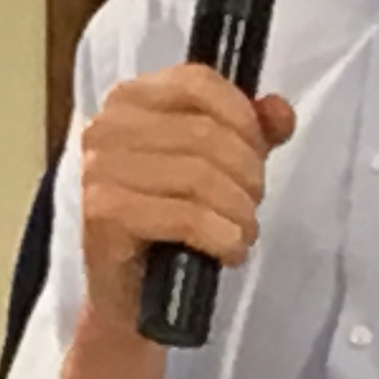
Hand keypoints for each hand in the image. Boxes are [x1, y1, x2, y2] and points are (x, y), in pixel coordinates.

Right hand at [73, 65, 295, 336]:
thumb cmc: (171, 222)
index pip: (199, 82)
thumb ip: (251, 131)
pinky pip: (188, 217)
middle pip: (206, 133)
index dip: (243, 118)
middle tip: (250, 205)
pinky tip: (229, 251)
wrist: (132, 296)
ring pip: (201, 176)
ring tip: (242, 232)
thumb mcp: (219, 166)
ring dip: (240, 211)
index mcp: (129, 99)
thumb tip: (278, 111)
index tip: (257, 155)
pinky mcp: (105, 215)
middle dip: (247, 174)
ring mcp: (100, 171)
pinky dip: (223, 237)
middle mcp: (106, 128)